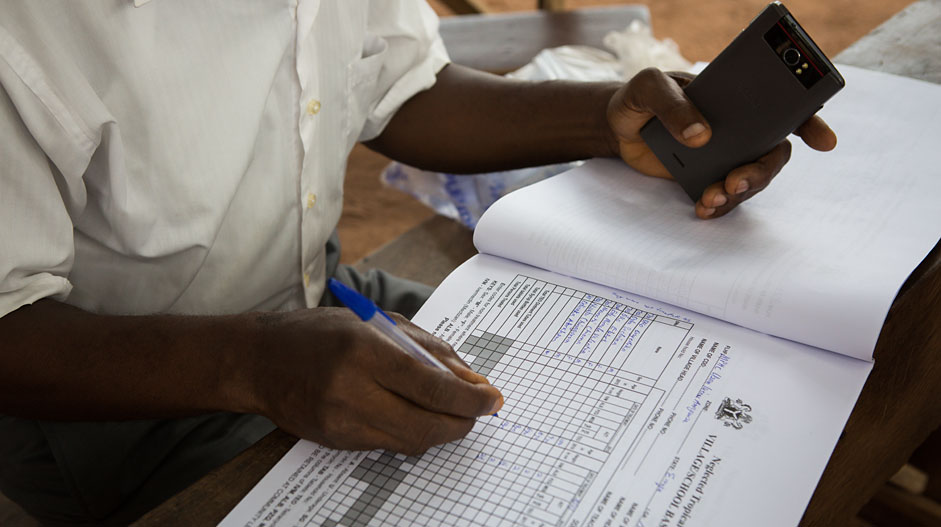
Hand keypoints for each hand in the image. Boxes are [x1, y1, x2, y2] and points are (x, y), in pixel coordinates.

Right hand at [248, 308, 502, 454]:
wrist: (259, 361)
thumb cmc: (321, 334)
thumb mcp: (377, 323)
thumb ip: (428, 348)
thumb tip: (471, 378)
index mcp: (365, 351)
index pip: (432, 385)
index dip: (470, 398)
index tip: (493, 399)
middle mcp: (351, 390)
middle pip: (427, 424)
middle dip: (462, 423)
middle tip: (478, 412)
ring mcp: (341, 422)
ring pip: (411, 441)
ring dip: (439, 430)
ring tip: (449, 412)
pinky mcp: (335, 442)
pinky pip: (388, 445)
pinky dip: (409, 432)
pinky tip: (412, 414)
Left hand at [607, 68, 836, 218]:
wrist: (616, 126)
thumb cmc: (638, 97)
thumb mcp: (648, 87)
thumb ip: (672, 104)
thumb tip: (701, 135)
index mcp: (736, 96)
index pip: (784, 106)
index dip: (810, 122)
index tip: (823, 142)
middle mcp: (740, 127)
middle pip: (772, 152)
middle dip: (761, 172)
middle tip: (735, 183)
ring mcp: (726, 154)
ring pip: (751, 178)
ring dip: (738, 193)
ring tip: (710, 199)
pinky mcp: (707, 176)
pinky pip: (726, 195)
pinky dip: (719, 205)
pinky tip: (703, 208)